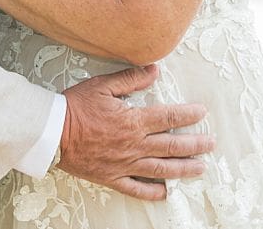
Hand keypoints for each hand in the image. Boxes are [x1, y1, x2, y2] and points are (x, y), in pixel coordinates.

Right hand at [59, 65, 213, 200]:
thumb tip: (154, 70)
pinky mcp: (112, 177)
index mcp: (133, 120)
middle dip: (195, 144)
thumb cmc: (74, 107)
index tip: (202, 113)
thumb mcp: (102, 85)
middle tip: (211, 144)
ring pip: (161, 169)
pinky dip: (152, 192)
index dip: (188, 115)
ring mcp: (124, 164)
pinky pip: (136, 188)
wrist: (51, 132)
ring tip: (200, 168)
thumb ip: (130, 78)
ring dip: (183, 168)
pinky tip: (165, 192)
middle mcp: (134, 144)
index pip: (168, 117)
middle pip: (172, 145)